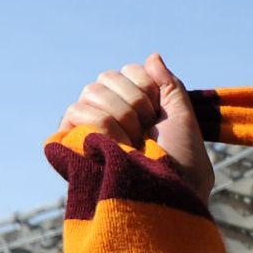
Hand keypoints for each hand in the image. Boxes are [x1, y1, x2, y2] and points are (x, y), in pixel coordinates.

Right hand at [58, 54, 213, 200]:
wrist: (168, 196)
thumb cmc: (183, 167)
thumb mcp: (184, 120)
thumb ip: (169, 86)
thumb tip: (153, 57)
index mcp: (136, 109)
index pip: (130, 71)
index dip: (149, 89)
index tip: (160, 117)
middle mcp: (109, 116)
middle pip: (108, 76)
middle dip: (136, 103)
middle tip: (147, 134)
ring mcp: (87, 129)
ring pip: (92, 91)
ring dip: (122, 118)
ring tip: (133, 146)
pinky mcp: (68, 143)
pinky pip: (77, 111)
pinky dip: (104, 128)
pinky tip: (116, 149)